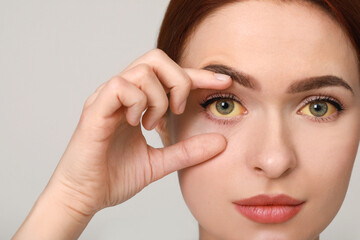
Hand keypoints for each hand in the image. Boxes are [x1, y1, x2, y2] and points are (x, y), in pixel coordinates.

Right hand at [29, 49, 231, 224]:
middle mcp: (121, 94)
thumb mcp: (160, 162)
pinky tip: (136, 123)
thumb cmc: (114, 177)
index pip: (170, 77)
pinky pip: (120, 87)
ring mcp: (107, 99)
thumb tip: (221, 141)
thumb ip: (188, 150)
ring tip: (152, 124)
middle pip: (156, 59)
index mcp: (136, 102)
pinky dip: (137, 102)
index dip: (198, 75)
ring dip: (157, 98)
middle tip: (179, 109)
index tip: (224, 82)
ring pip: (142, 71)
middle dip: (178, 80)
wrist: (85, 197)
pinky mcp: (95, 110)